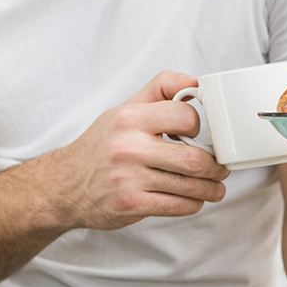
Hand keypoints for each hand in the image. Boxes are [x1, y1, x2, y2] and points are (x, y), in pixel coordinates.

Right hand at [43, 71, 229, 231]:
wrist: (65, 185)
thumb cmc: (102, 145)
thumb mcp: (125, 108)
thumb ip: (160, 89)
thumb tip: (195, 81)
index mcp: (130, 118)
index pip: (185, 115)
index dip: (199, 126)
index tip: (201, 136)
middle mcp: (128, 147)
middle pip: (193, 158)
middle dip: (215, 166)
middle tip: (220, 168)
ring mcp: (129, 178)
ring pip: (189, 186)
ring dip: (210, 189)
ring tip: (215, 187)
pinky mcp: (131, 205)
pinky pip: (177, 206)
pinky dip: (193, 204)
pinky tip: (194, 199)